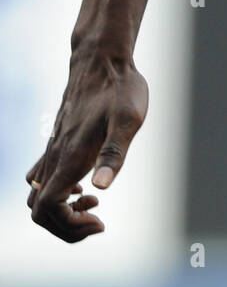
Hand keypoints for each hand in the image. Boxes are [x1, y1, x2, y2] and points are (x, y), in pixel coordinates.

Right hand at [26, 52, 147, 241]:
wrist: (102, 60)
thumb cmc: (120, 88)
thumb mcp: (128, 120)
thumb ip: (114, 153)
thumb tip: (99, 188)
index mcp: (70, 157)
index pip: (50, 209)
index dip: (70, 225)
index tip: (100, 218)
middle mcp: (55, 157)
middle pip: (38, 211)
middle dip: (66, 226)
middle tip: (98, 217)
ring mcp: (52, 150)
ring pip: (37, 197)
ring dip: (61, 210)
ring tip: (93, 200)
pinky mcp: (55, 143)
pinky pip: (40, 179)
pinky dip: (57, 193)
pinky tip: (83, 183)